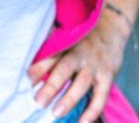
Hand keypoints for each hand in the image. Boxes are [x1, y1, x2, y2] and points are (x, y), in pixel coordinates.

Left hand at [27, 5, 132, 120]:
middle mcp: (80, 54)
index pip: (49, 57)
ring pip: (82, 83)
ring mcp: (95, 65)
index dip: (37, 69)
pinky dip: (93, 110)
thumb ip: (49, 56)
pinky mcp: (108, 75)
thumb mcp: (66, 41)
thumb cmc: (81, 38)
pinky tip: (83, 122)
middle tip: (38, 102)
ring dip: (69, 98)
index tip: (25, 82)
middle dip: (51, 87)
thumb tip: (28, 77)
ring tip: (57, 113)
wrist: (112, 25)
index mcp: (66, 45)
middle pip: (64, 70)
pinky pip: (101, 95)